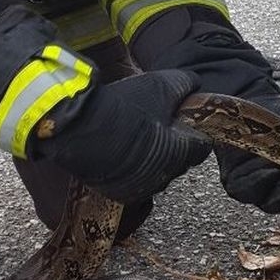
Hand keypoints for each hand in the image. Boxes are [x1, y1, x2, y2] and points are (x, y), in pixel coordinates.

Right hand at [35, 70, 211, 202]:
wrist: (77, 129)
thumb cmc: (123, 107)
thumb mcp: (161, 84)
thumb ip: (185, 84)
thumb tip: (194, 84)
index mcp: (181, 153)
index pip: (202, 147)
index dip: (192, 131)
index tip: (178, 121)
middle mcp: (165, 177)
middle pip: (179, 161)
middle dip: (172, 146)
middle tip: (152, 126)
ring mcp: (141, 190)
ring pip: (156, 175)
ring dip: (151, 160)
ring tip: (132, 139)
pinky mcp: (118, 195)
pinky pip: (134, 185)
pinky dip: (130, 172)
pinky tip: (117, 154)